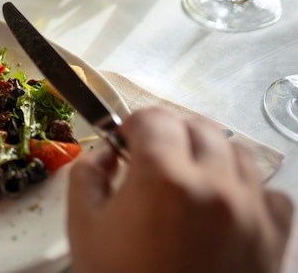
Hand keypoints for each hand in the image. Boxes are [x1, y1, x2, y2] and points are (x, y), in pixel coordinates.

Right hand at [67, 106, 292, 272]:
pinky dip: (247, 191)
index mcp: (164, 177)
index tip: (125, 140)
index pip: (156, 118)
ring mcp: (252, 212)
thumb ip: (87, 174)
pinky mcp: (275, 239)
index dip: (134, 124)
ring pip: (238, 152)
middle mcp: (217, 185)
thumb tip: (106, 152)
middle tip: (152, 159)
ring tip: (188, 182)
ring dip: (209, 155)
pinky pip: (270, 193)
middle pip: (199, 128)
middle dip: (171, 135)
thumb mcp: (83, 227)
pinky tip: (223, 209)